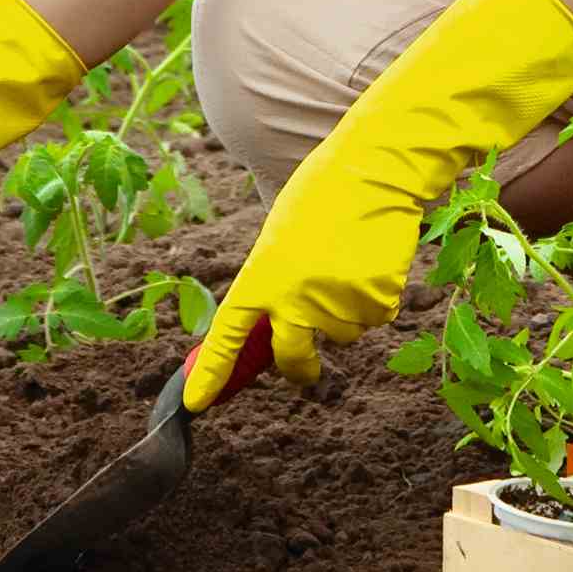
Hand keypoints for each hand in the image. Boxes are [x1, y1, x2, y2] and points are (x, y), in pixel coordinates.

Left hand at [184, 145, 422, 406]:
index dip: (212, 372)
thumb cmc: (323, 194)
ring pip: (341, 334)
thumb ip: (274, 281)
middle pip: (291, 358)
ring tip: (349, 262)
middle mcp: (295, 298)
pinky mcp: (376, 301)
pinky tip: (373, 262)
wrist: (374, 169)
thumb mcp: (280, 236)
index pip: (228, 335)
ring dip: (344, 312)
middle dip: (299, 369)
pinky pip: (373, 318)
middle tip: (307, 368)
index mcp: (262, 276)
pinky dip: (373, 299)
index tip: (196, 403)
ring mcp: (337, 303)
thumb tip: (276, 326)